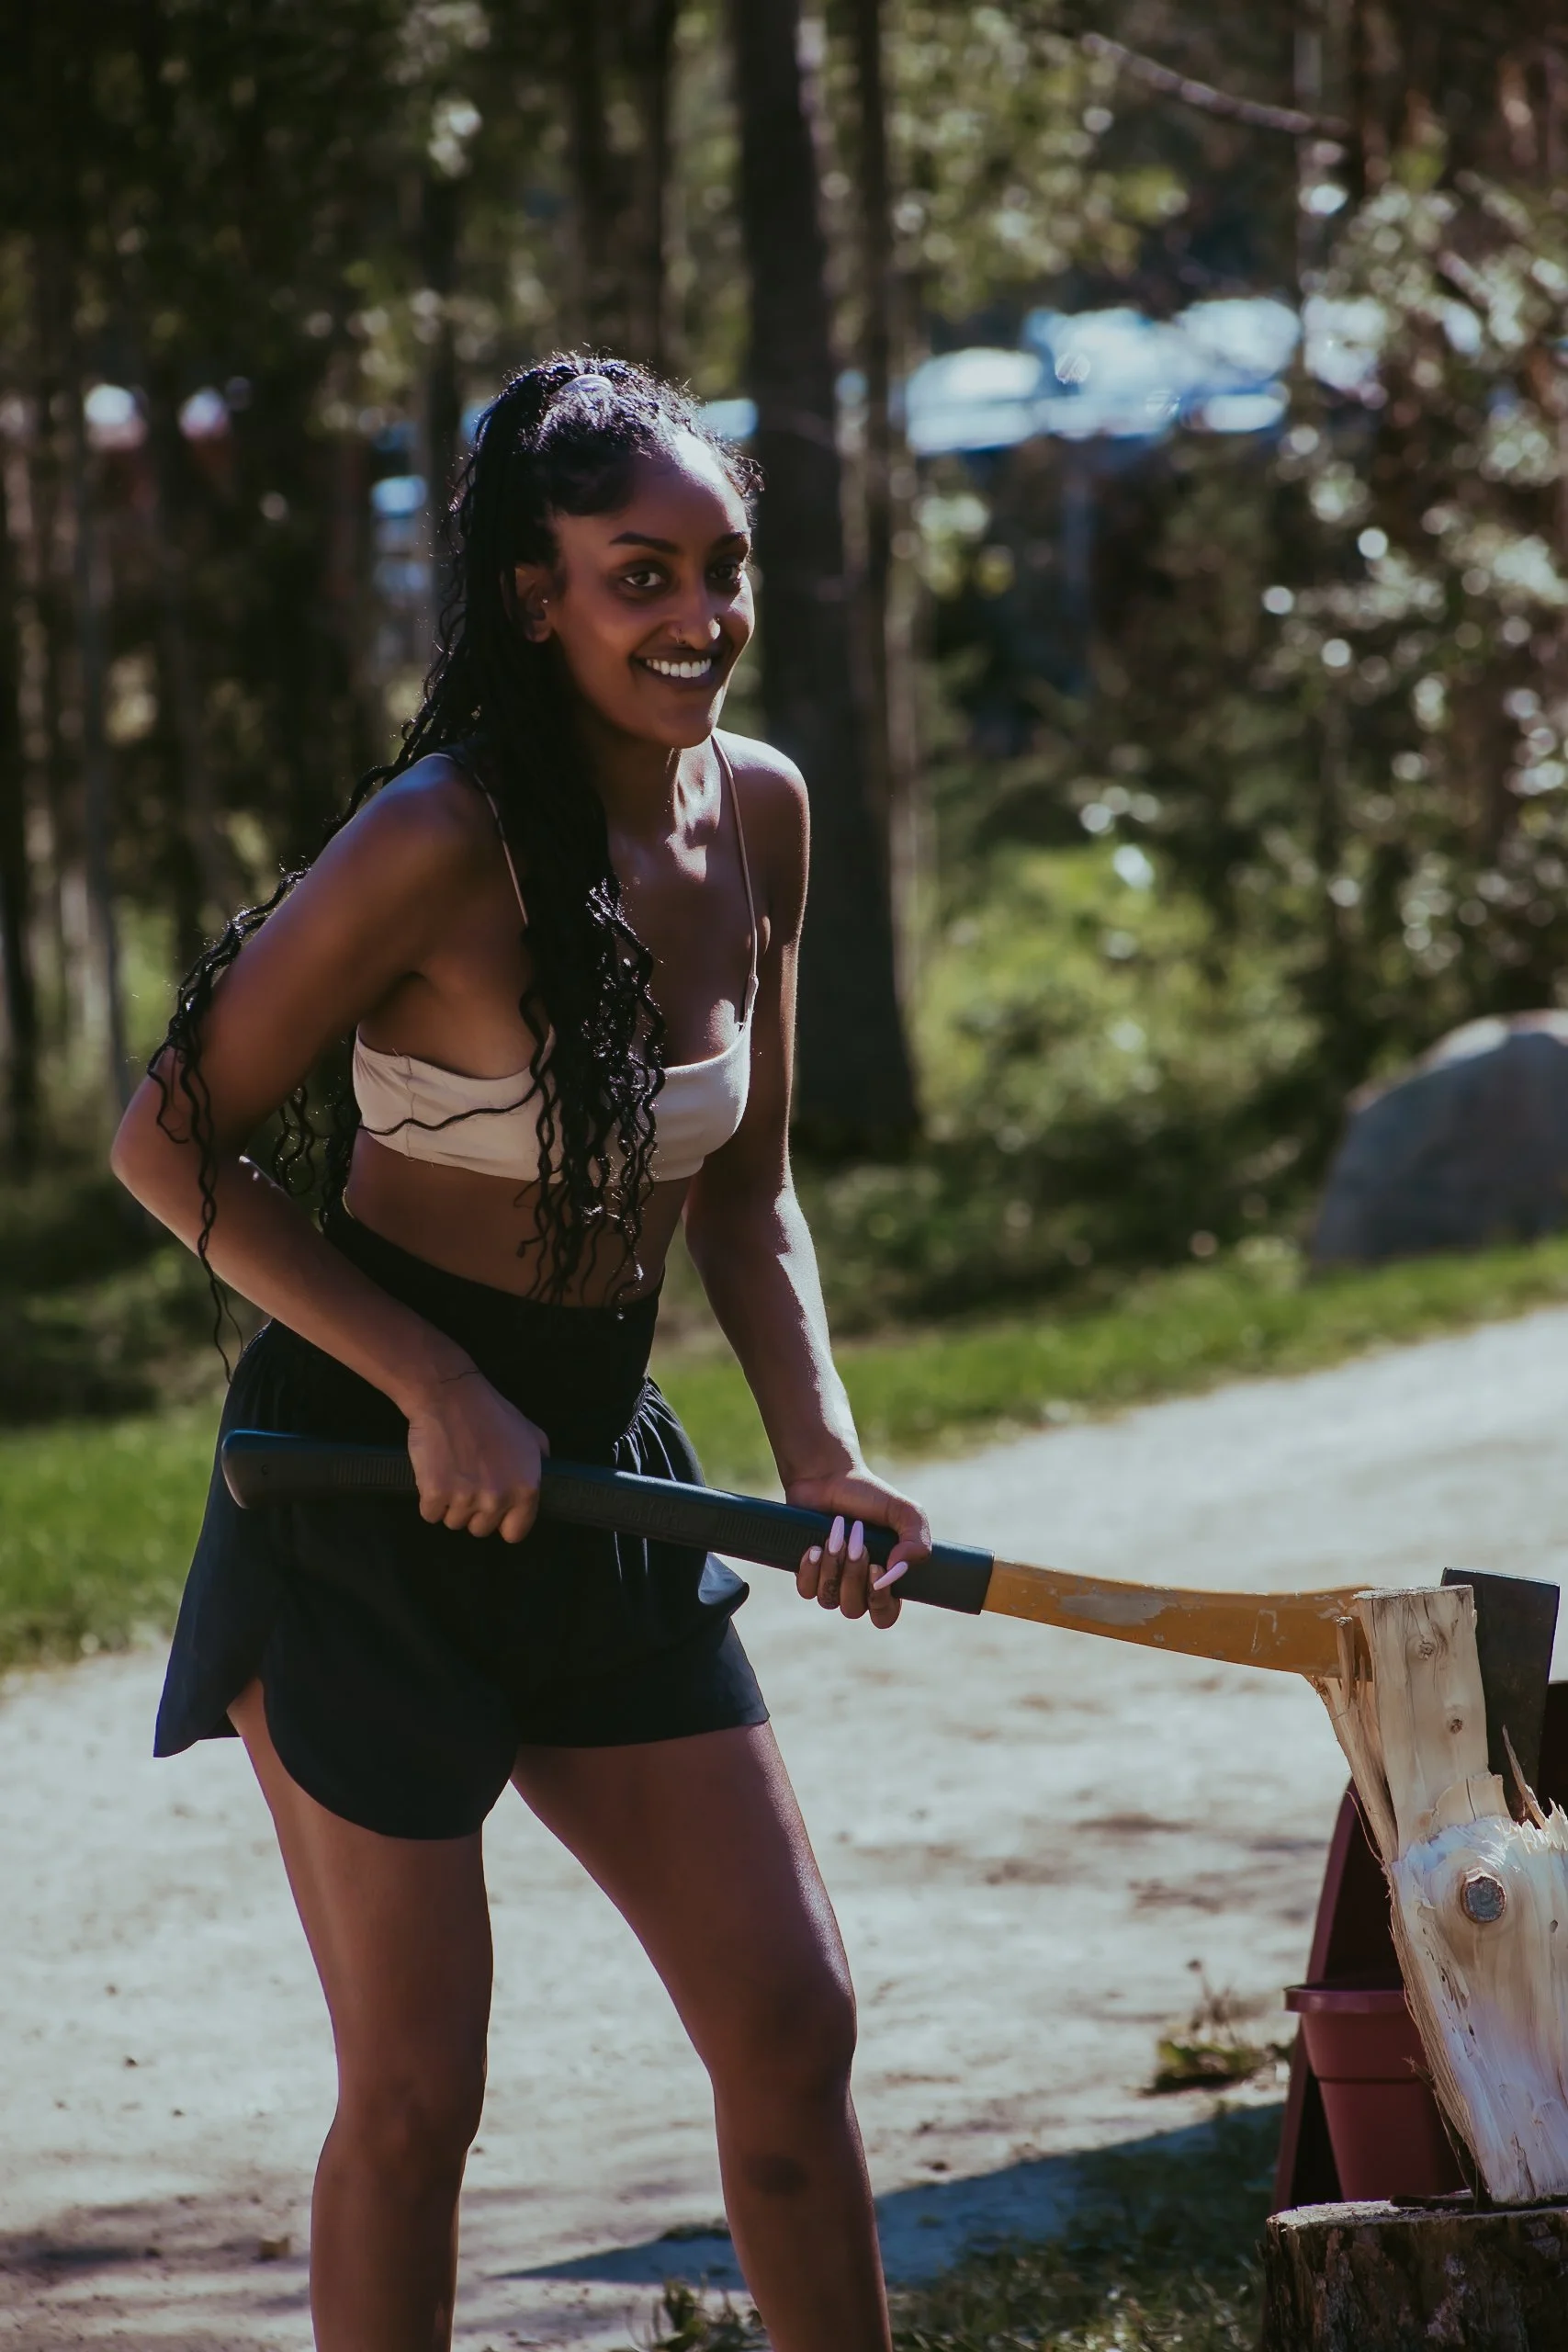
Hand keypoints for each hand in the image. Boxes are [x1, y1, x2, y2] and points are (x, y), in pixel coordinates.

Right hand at [405, 1366, 548, 1542]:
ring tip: (452, 1471)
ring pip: (454, 1522)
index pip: (515, 1533)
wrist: (450, 1397)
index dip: (503, 1521)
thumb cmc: (492, 1413)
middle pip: (481, 1529)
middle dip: (473, 1510)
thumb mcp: (530, 1434)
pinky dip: (429, 1499)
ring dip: (450, 1504)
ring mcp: (466, 1499)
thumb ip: (540, 1462)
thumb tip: (542, 1479)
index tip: (494, 1509)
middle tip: (469, 1479)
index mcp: (526, 1489)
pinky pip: (430, 1514)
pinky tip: (434, 1473)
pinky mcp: (435, 1496)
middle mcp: (498, 1500)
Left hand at [787, 1471, 930, 1630]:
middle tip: (857, 1543)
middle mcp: (856, 1586)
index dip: (881, 1602)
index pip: (885, 1615)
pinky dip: (812, 1568)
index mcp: (884, 1579)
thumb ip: (917, 1541)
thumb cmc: (870, 1496)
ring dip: (833, 1567)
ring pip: (828, 1600)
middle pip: (854, 1609)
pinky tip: (816, 1546)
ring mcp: (830, 1581)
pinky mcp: (806, 1572)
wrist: (829, 1477)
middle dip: (854, 1576)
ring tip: (835, 1535)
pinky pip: (807, 1590)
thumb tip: (896, 1571)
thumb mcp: (905, 1512)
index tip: (877, 1568)